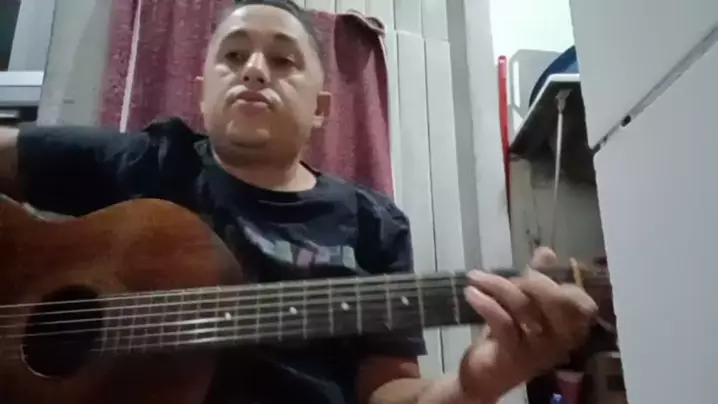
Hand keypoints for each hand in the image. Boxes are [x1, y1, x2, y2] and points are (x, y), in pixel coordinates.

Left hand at [457, 247, 597, 401]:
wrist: (485, 376)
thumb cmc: (510, 338)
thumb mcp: (524, 306)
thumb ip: (538, 280)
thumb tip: (547, 252)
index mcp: (569, 328)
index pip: (583, 303)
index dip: (561, 280)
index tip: (535, 267)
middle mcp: (560, 341)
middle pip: (561, 302)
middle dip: (534, 281)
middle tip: (510, 275)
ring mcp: (538, 351)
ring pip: (526, 308)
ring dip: (498, 285)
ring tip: (476, 278)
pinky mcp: (513, 356)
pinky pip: (503, 322)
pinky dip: (486, 303)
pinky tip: (471, 293)